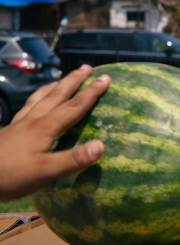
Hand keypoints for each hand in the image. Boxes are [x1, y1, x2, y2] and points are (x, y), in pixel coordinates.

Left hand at [0, 65, 109, 201]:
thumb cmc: (11, 176)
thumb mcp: (45, 172)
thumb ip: (73, 159)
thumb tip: (102, 145)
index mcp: (45, 128)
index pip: (73, 107)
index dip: (91, 92)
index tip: (106, 78)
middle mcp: (33, 120)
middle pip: (56, 95)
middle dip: (73, 80)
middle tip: (88, 68)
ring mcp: (19, 124)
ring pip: (39, 98)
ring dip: (54, 87)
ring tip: (61, 80)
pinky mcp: (9, 130)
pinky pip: (27, 107)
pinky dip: (36, 98)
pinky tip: (35, 103)